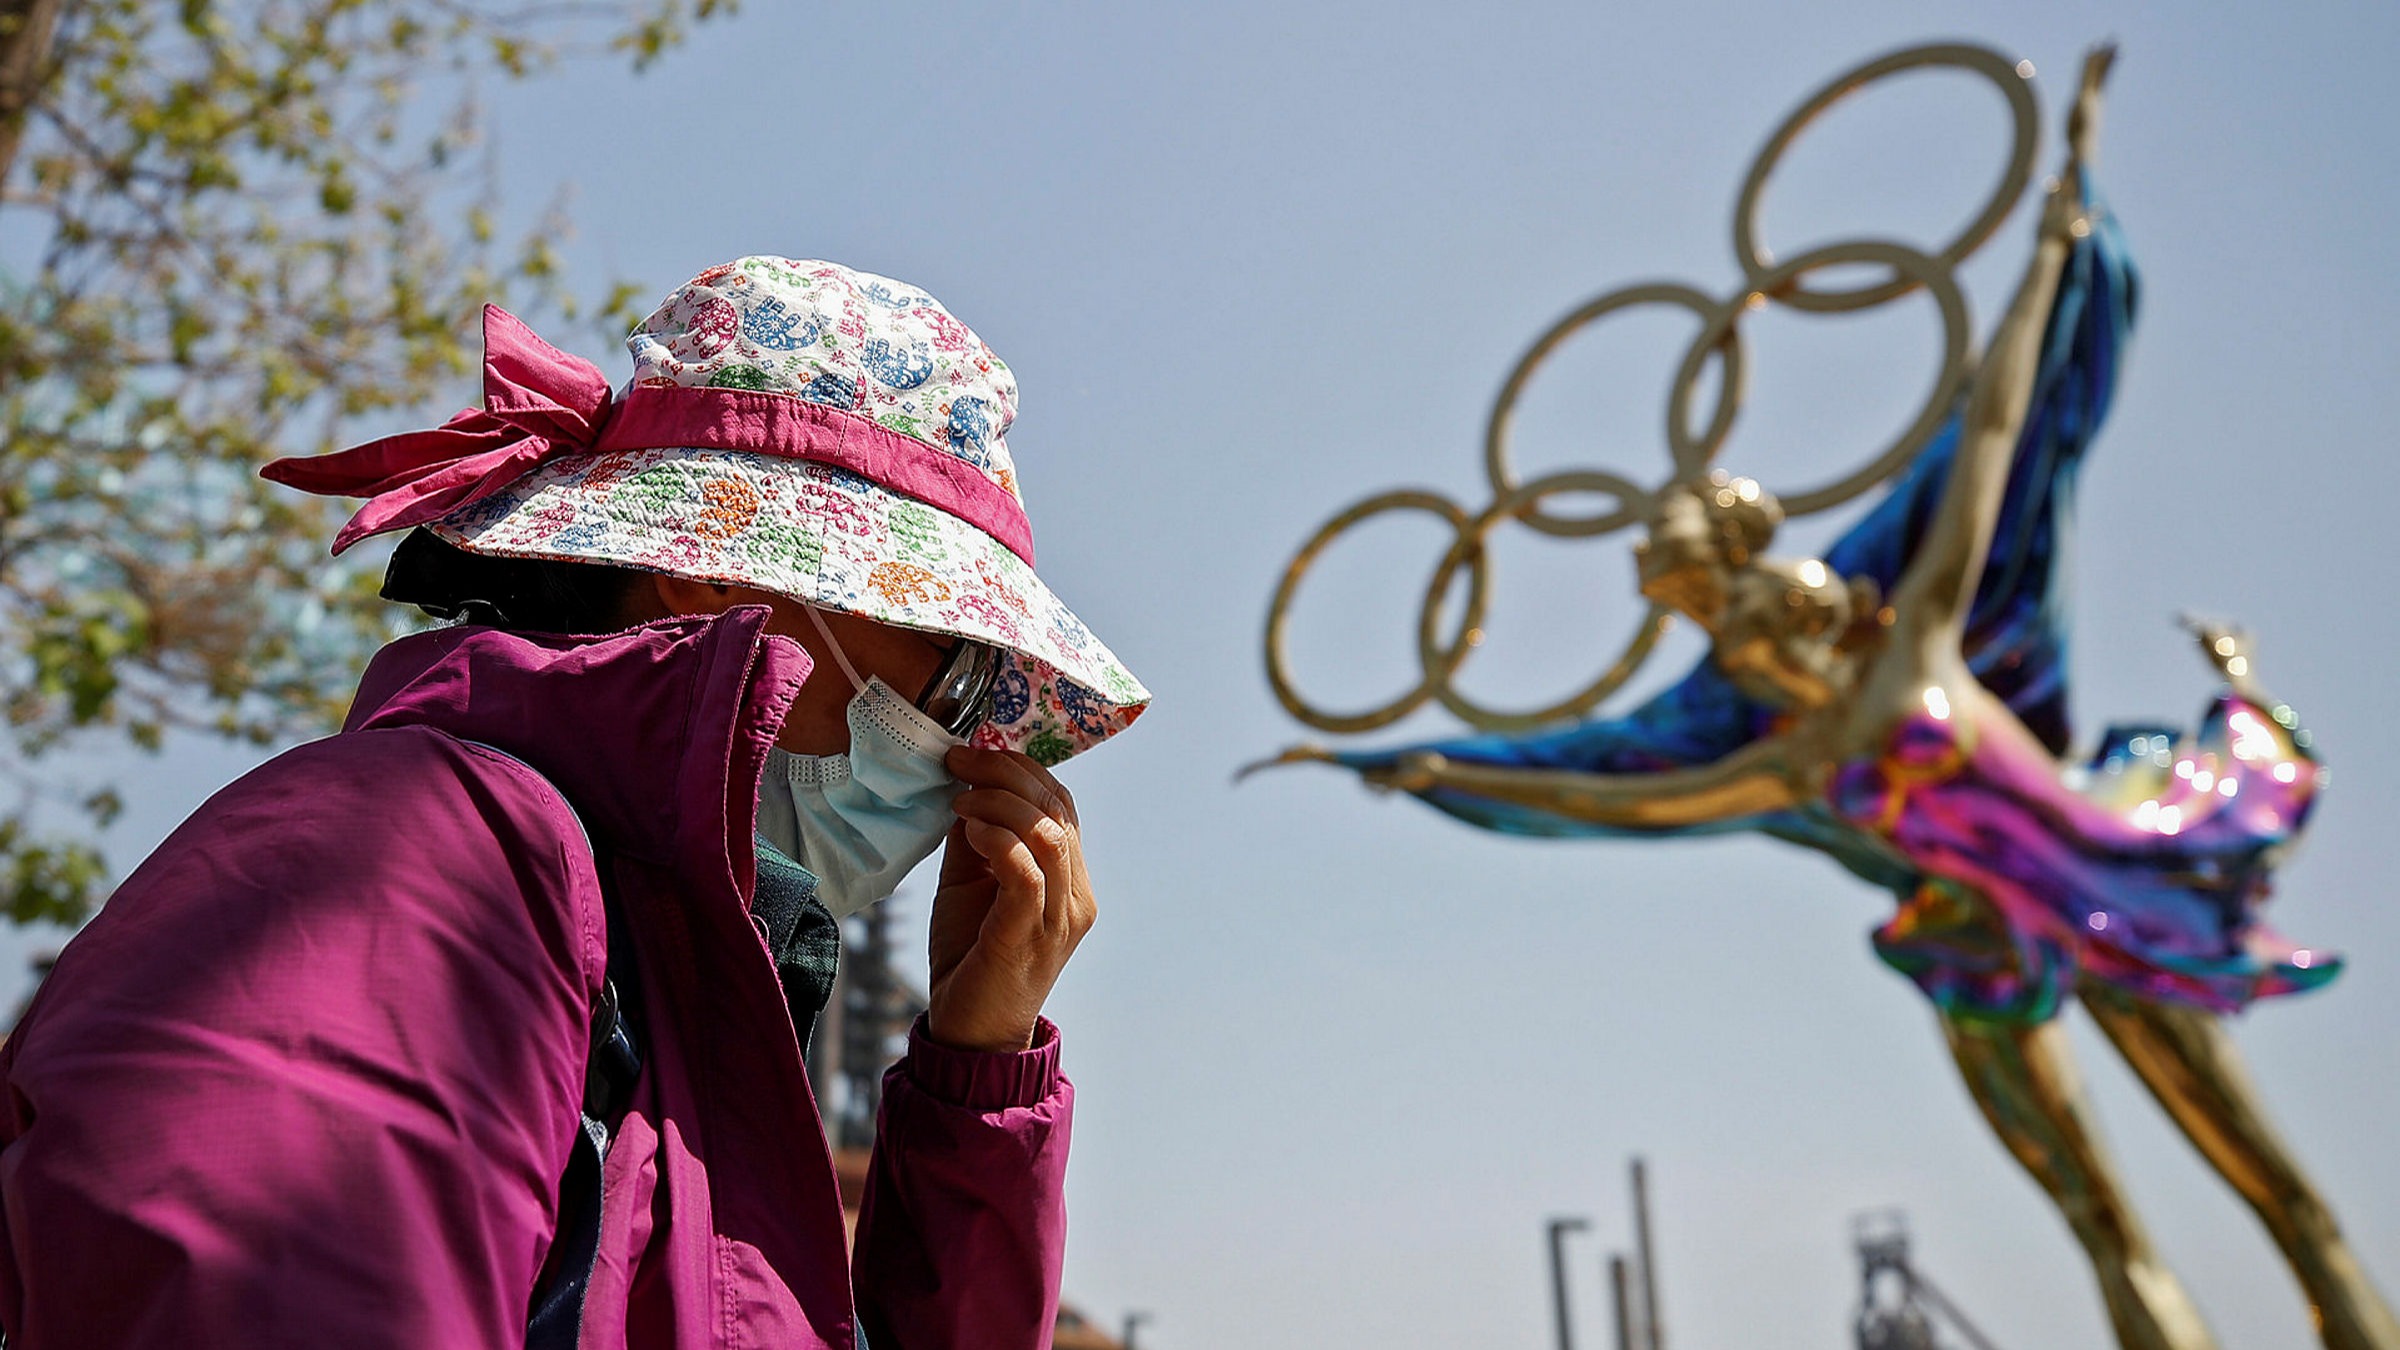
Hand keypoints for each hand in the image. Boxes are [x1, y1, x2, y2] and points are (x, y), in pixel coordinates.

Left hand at [923, 746, 1096, 1053]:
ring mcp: (1058, 918)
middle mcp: (1077, 895)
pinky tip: (969, 830)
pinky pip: (1026, 873)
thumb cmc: (971, 955)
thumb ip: (977, 836)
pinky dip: (998, 839)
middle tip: (960, 760)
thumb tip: (966, 785)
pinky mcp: (1028, 937)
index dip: (1021, 767)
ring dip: (1000, 802)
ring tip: (961, 798)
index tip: (971, 751)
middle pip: (1057, 808)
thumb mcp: (971, 882)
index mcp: (1071, 878)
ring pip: (1048, 834)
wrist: (971, 1032)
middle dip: (1007, 771)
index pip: (1060, 803)